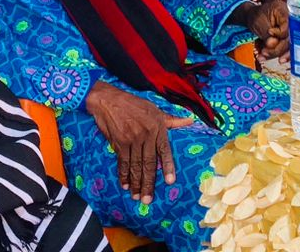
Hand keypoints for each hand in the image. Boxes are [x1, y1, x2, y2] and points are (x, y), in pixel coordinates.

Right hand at [85, 80, 192, 203]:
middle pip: (149, 163)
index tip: (170, 181)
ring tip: (137, 196)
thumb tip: (189, 122)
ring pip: (136, 165)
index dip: (168, 166)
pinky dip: (123, 175)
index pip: (165, 150)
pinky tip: (124, 184)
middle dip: (148, 183)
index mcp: (158, 127)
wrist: (109, 100)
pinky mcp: (119, 142)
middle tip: (148, 200)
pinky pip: (123, 162)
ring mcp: (132, 139)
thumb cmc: (133, 104)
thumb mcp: (154, 109)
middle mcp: (146, 134)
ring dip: (136, 183)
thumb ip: (171, 120)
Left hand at [231, 0, 288, 60]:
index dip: (280, 33)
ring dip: (275, 53)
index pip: (288, 25)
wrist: (252, 18)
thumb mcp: (258, 22)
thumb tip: (273, 44)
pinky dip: (273, 54)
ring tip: (262, 55)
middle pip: (290, 38)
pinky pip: (283, 49)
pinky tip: (264, 57)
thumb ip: (266, 34)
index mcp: (283, 11)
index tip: (269, 33)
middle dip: (277, 48)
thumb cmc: (255, 16)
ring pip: (287, 46)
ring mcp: (288, 31)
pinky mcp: (285, 39)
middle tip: (265, 52)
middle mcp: (289, 21)